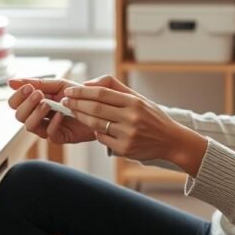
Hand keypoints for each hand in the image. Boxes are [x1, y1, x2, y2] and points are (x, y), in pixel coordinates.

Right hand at [6, 78, 95, 144]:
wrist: (98, 107)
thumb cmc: (78, 95)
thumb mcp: (57, 85)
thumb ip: (36, 82)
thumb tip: (10, 82)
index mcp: (35, 103)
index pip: (14, 103)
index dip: (18, 96)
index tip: (28, 87)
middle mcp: (37, 117)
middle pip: (18, 116)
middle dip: (26, 104)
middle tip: (39, 94)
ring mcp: (46, 128)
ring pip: (29, 126)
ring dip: (36, 113)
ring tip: (48, 104)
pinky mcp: (58, 137)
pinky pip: (49, 134)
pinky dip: (53, 123)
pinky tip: (61, 114)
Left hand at [59, 82, 207, 174]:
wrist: (171, 140)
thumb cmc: (151, 116)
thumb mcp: (138, 98)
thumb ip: (114, 88)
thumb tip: (88, 84)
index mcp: (134, 102)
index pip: (102, 93)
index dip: (82, 92)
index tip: (69, 90)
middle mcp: (131, 117)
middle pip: (96, 109)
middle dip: (76, 104)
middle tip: (64, 100)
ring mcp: (128, 134)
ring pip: (96, 124)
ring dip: (80, 117)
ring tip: (71, 111)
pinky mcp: (125, 149)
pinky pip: (102, 139)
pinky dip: (95, 132)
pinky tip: (91, 127)